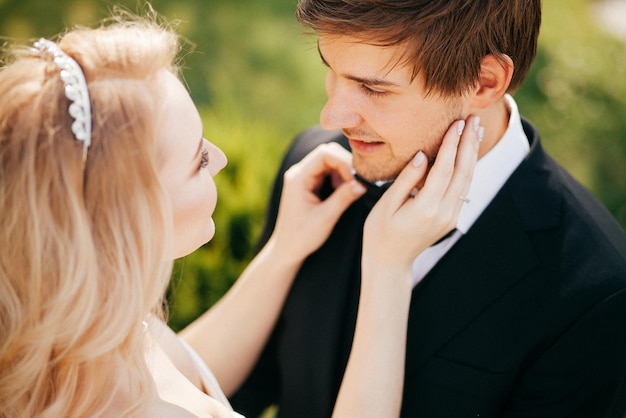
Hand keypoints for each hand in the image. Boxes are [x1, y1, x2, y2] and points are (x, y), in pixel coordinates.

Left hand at [270, 142, 365, 260]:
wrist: (287, 249)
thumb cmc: (302, 236)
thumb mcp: (326, 218)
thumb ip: (344, 198)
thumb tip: (363, 183)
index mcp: (298, 178)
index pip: (323, 154)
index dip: (343, 161)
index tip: (355, 179)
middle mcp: (298, 173)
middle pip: (326, 153)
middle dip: (345, 165)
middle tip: (357, 182)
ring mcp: (302, 177)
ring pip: (328, 161)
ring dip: (343, 172)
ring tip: (349, 189)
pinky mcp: (308, 184)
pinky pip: (327, 171)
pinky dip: (339, 178)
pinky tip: (342, 191)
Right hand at [363, 116, 480, 279]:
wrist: (390, 262)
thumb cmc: (380, 232)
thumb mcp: (386, 204)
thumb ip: (406, 179)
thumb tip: (423, 154)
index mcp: (425, 208)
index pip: (444, 169)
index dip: (451, 144)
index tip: (457, 123)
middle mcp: (444, 213)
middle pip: (463, 172)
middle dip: (468, 144)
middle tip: (473, 118)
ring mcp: (450, 217)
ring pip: (467, 180)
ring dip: (471, 154)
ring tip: (474, 130)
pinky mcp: (451, 218)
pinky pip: (462, 189)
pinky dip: (466, 168)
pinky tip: (466, 153)